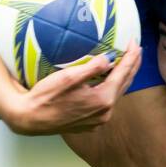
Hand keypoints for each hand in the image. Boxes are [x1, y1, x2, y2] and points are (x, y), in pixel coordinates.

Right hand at [0, 41, 142, 135]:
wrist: (30, 119)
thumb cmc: (46, 96)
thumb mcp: (70, 77)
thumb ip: (94, 67)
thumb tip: (111, 58)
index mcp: (103, 100)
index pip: (123, 73)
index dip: (130, 57)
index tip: (134, 43)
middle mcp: (105, 112)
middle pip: (124, 84)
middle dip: (131, 66)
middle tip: (136, 50)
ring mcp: (98, 120)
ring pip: (116, 94)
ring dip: (122, 78)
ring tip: (127, 63)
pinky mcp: (90, 123)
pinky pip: (107, 103)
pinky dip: (112, 89)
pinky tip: (110, 82)